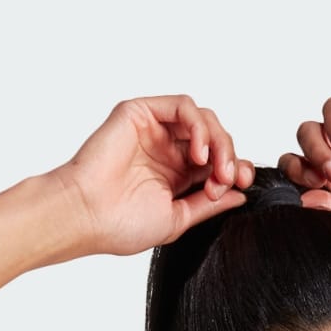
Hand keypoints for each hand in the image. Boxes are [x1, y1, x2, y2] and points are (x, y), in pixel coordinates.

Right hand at [50, 95, 252, 257]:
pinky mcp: (142, 112)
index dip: (235, 168)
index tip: (242, 185)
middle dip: (230, 156)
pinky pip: (183, 106)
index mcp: (176, 175)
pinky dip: (199, 125)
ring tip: (215, 168)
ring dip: (218, 141)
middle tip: (230, 178)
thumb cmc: (121, 224)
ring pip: (202, 119)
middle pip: (214, 137)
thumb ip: (208, 204)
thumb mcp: (178, 219)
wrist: (88, 215)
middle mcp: (167, 150)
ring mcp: (155, 130)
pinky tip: (199, 153)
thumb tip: (240, 194)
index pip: (216, 161)